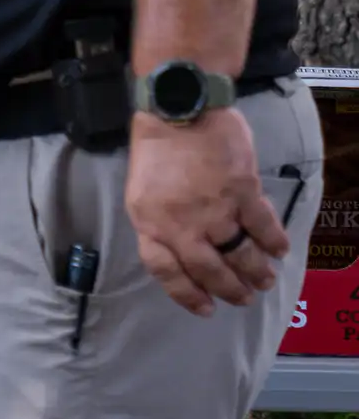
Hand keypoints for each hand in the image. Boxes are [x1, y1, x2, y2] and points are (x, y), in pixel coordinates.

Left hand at [124, 109, 287, 314]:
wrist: (177, 109)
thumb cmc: (155, 149)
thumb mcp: (140, 192)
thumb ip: (159, 224)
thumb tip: (180, 252)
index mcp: (149, 223)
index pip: (165, 271)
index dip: (186, 295)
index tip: (205, 309)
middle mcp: (182, 223)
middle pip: (208, 270)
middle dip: (229, 290)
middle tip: (243, 298)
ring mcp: (214, 209)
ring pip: (240, 254)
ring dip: (255, 272)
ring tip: (264, 281)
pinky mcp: (243, 192)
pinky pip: (263, 226)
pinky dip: (274, 242)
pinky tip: (279, 250)